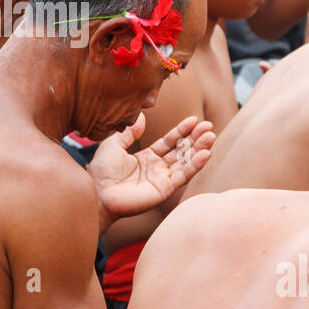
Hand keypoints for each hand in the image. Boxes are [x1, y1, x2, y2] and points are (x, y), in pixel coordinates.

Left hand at [89, 114, 215, 224]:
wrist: (97, 192)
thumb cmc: (101, 171)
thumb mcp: (114, 144)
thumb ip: (130, 132)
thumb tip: (141, 116)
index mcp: (146, 158)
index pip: (169, 142)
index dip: (181, 131)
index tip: (194, 120)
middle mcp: (157, 168)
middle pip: (181, 151)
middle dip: (195, 139)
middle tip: (209, 126)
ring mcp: (162, 179)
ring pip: (185, 162)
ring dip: (199, 150)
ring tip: (211, 136)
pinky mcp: (164, 190)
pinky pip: (182, 176)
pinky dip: (195, 166)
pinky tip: (205, 154)